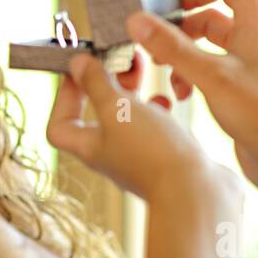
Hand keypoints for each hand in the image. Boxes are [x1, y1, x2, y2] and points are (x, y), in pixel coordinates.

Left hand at [47, 49, 236, 214]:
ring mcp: (141, 158)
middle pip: (98, 116)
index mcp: (90, 147)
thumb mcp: (117, 108)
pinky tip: (171, 98)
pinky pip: (157, 127)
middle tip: (123, 63)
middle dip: (107, 85)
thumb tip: (77, 64)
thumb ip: (96, 84)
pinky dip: (160, 109)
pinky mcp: (167, 156)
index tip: (80, 72)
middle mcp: (112, 155)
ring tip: (146, 73)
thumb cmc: (152, 152)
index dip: (64, 97)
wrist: (198, 194)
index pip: (59, 126)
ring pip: (129, 119)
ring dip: (134, 93)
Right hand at [126, 0, 257, 204]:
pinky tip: (179, 90)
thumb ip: (172, 47)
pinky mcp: (241, 71)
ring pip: (206, 24)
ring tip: (161, 63)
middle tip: (153, 18)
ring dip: (180, 40)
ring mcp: (249, 47)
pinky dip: (189, 62)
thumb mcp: (211, 77)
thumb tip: (136, 20)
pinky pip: (208, 51)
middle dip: (179, 4)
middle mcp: (257, 24)